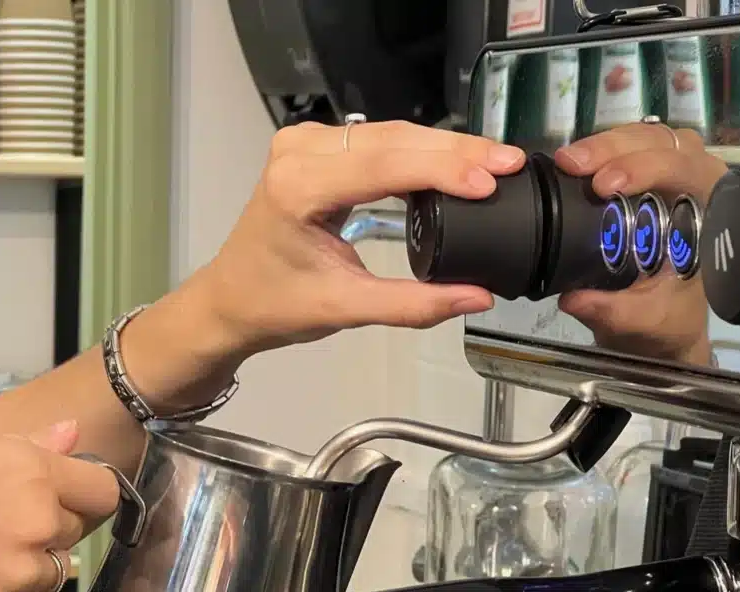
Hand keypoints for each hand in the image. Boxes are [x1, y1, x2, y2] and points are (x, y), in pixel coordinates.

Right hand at [0, 421, 119, 591]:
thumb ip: (29, 443)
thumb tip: (75, 433)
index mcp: (36, 476)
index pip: (102, 493)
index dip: (86, 498)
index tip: (70, 503)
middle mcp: (37, 524)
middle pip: (71, 538)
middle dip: (44, 535)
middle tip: (0, 533)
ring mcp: (15, 575)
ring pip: (47, 583)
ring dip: (25, 581)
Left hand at [199, 120, 526, 355]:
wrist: (232, 299)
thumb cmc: (274, 303)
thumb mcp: (345, 309)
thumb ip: (413, 305)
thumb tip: (475, 297)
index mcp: (298, 187)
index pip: (383, 164)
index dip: (442, 170)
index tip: (489, 181)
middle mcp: (299, 152)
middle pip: (392, 139)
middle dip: (454, 152)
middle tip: (507, 164)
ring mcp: (306, 144)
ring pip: (390, 134)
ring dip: (442, 149)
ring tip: (491, 164)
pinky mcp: (318, 149)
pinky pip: (379, 142)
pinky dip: (420, 153)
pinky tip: (454, 164)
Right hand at [555, 122, 728, 364]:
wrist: (665, 328)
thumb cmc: (668, 321)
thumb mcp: (643, 323)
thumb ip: (613, 311)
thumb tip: (574, 298)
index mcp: (713, 214)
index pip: (688, 169)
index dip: (647, 167)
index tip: (606, 185)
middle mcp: (700, 186)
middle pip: (663, 142)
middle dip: (615, 147)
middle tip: (573, 165)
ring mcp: (675, 179)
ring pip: (646, 137)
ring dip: (605, 145)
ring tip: (568, 162)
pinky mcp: (650, 181)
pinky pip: (630, 151)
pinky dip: (601, 154)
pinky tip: (575, 166)